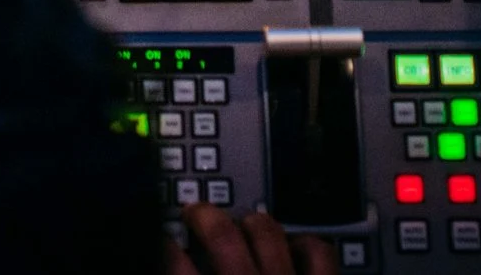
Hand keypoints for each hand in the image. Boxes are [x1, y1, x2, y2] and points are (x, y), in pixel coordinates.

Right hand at [169, 205, 337, 274]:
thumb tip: (181, 271)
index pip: (175, 264)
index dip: (164, 245)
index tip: (161, 239)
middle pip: (222, 235)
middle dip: (204, 216)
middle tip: (196, 212)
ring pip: (268, 234)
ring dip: (252, 223)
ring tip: (243, 221)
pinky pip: (319, 254)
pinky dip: (306, 244)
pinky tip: (296, 244)